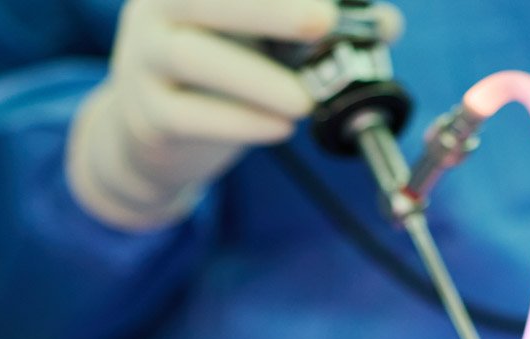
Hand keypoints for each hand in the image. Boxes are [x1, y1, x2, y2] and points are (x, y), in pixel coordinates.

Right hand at [67, 0, 401, 229]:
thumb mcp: (262, 37)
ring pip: (193, 57)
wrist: (153, 134)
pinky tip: (279, 130)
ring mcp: (142, 58)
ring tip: (303, 101)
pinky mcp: (147, 114)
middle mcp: (157, 8)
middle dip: (271, 7)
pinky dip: (239, 122)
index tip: (330, 1)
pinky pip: (188, 115)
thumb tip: (387, 24)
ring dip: (257, 79)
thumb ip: (314, 24)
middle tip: (324, 21)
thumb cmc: (221, 70)